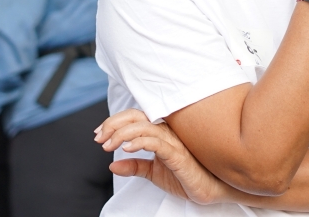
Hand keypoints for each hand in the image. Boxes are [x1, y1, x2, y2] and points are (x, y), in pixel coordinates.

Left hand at [95, 109, 225, 204]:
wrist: (210, 190)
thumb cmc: (185, 177)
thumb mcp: (154, 173)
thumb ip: (135, 166)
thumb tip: (111, 165)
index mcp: (160, 132)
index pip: (134, 118)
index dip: (114, 122)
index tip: (99, 134)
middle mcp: (167, 132)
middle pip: (136, 117)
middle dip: (114, 124)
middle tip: (99, 138)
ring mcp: (174, 141)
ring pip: (144, 127)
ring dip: (122, 134)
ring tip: (108, 145)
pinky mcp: (179, 155)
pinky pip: (157, 143)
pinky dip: (140, 142)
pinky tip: (127, 148)